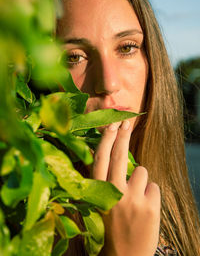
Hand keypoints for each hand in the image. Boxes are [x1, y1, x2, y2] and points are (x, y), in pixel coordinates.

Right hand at [92, 120, 160, 255]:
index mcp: (98, 193)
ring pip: (142, 171)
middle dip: (123, 135)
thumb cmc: (112, 228)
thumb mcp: (103, 204)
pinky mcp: (150, 206)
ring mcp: (133, 199)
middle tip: (125, 121)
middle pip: (119, 156)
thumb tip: (120, 157)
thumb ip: (108, 182)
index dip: (106, 140)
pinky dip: (151, 193)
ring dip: (141, 180)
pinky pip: (154, 186)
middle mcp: (114, 193)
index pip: (100, 159)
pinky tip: (145, 209)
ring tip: (136, 198)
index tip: (111, 124)